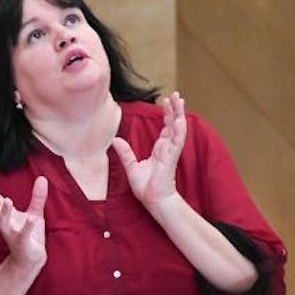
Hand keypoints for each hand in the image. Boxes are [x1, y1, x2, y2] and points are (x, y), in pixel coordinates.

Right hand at [0, 172, 47, 268]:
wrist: (31, 259)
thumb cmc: (29, 235)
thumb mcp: (35, 213)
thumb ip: (37, 196)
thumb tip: (42, 178)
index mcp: (6, 215)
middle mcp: (5, 224)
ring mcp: (12, 234)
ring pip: (4, 223)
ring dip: (5, 212)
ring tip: (8, 200)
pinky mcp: (22, 244)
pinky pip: (23, 236)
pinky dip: (27, 228)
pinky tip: (31, 219)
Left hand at [111, 91, 185, 208]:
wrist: (153, 200)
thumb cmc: (146, 187)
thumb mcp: (131, 166)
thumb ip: (125, 153)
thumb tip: (115, 140)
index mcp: (160, 149)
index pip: (166, 128)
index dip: (167, 115)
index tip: (165, 102)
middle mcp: (167, 148)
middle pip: (173, 124)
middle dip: (174, 109)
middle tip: (174, 95)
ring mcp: (171, 152)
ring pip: (177, 128)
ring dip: (178, 113)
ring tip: (178, 99)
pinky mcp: (172, 157)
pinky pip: (177, 140)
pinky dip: (179, 128)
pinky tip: (179, 118)